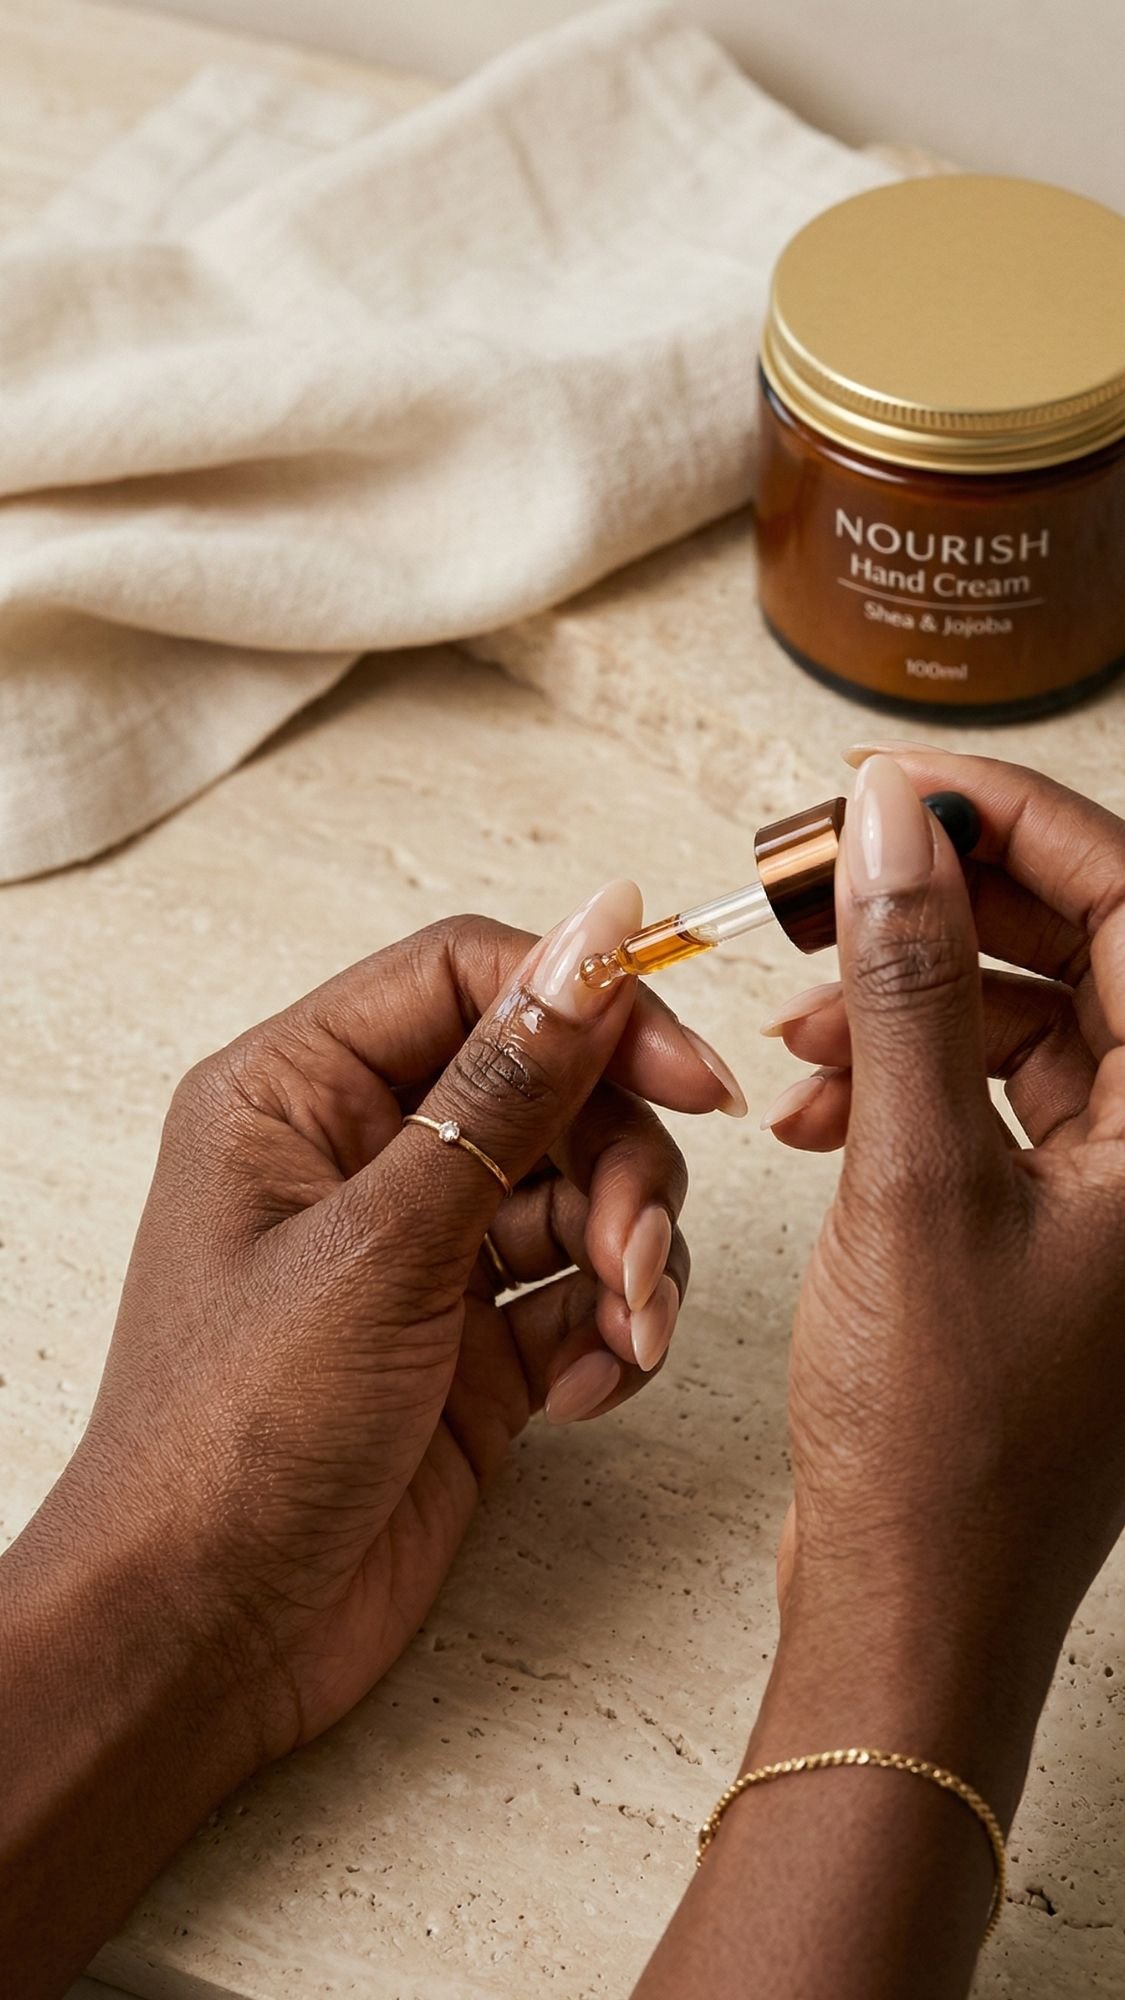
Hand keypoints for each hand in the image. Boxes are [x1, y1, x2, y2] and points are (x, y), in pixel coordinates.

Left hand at [26, 882, 748, 1759]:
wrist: (210, 1637)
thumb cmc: (238, 1433)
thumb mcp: (383, 1241)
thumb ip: (505, 1085)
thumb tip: (596, 934)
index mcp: (298, 1092)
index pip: (470, 982)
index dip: (589, 1007)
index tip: (688, 1072)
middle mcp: (365, 1156)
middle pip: (548, 1086)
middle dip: (619, 1162)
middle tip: (633, 1253)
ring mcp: (425, 1252)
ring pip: (584, 1189)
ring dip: (629, 1256)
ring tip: (621, 1332)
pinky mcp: (475, 1344)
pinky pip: (584, 1292)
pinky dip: (609, 1332)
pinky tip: (583, 1391)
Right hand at [761, 750, 1124, 1811]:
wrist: (918, 1600)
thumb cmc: (942, 1432)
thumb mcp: (915, 1173)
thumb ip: (907, 978)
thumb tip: (895, 823)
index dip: (1008, 820)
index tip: (891, 786)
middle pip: (1078, 948)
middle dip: (939, 906)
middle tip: (820, 880)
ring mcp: (1117, 1187)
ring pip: (1023, 1018)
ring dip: (903, 1001)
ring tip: (796, 1033)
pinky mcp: (1055, 1220)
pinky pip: (987, 1094)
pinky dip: (899, 1078)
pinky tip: (814, 1106)